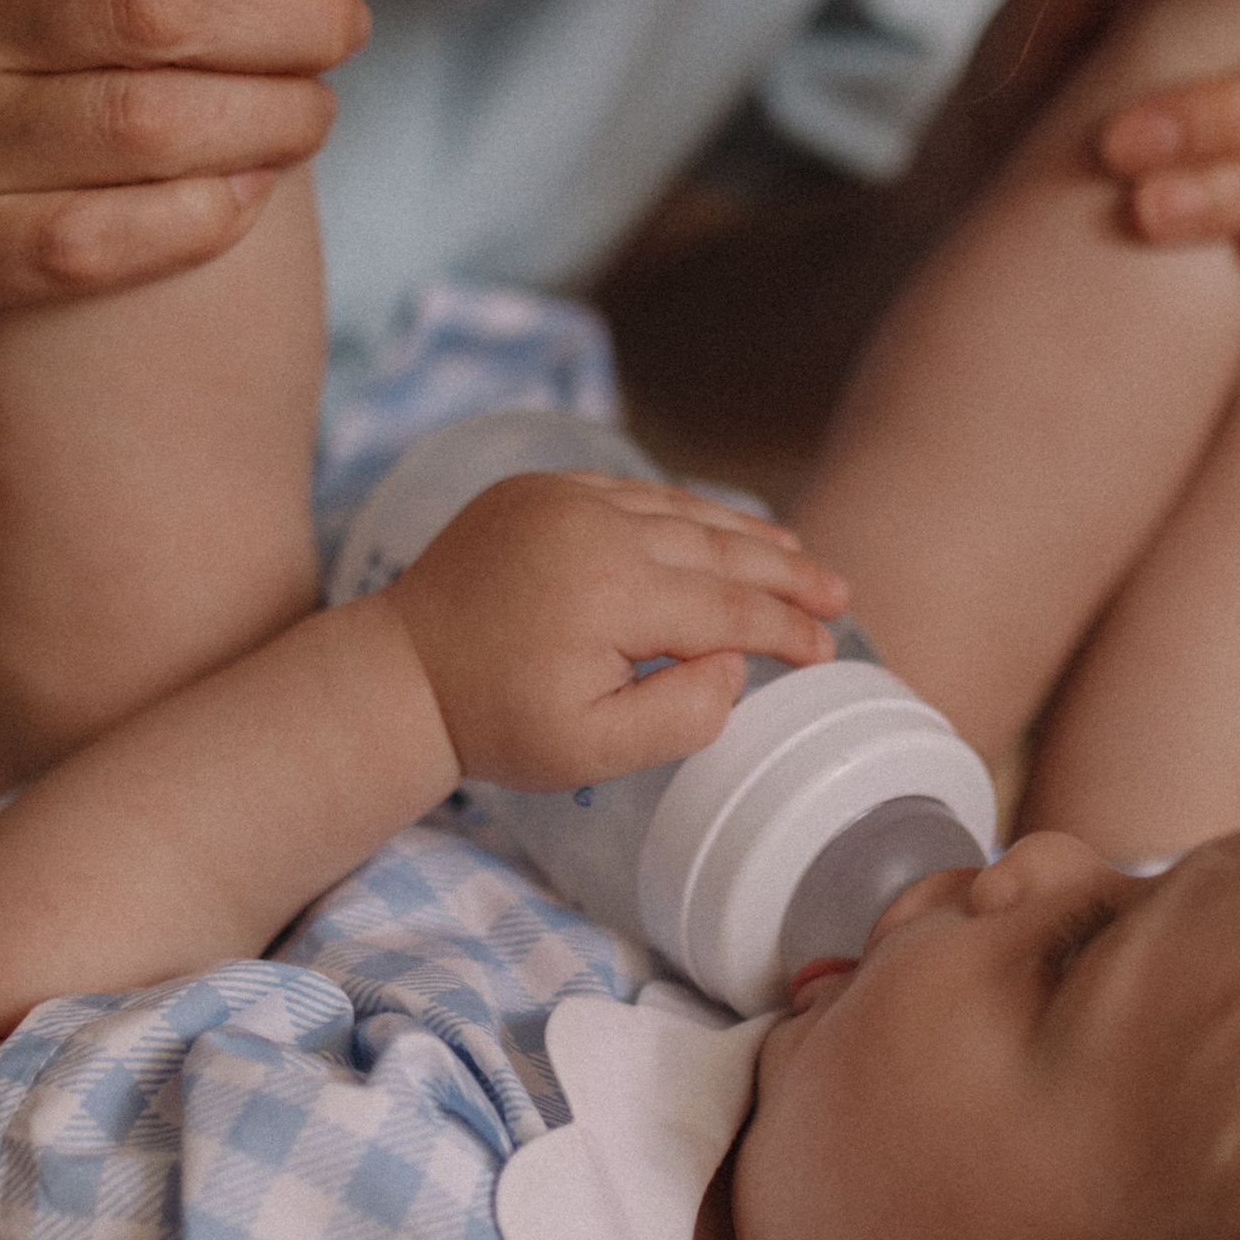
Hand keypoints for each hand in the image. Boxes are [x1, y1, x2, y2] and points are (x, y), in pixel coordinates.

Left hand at [391, 473, 848, 787]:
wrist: (402, 673)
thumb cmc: (497, 722)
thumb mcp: (593, 751)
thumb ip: (681, 714)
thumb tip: (734, 663)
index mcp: (611, 593)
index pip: (727, 606)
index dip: (785, 629)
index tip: (824, 650)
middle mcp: (594, 527)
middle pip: (716, 546)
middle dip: (784, 571)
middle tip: (837, 591)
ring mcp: (563, 496)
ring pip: (678, 509)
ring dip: (741, 532)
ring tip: (795, 552)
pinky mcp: (538, 488)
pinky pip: (631, 491)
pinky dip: (680, 510)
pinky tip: (714, 527)